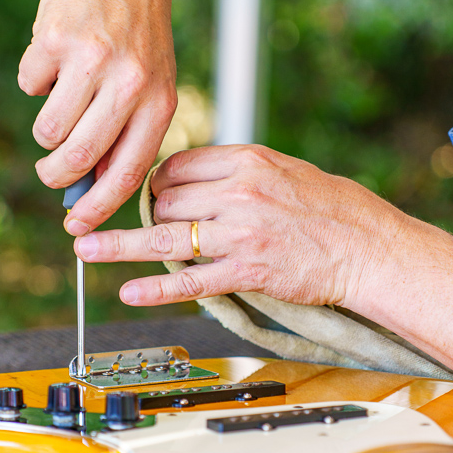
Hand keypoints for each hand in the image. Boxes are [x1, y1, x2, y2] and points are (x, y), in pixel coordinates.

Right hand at [18, 0, 178, 231]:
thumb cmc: (138, 38)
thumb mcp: (152, 87)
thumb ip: (128, 136)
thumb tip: (90, 191)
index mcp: (158, 103)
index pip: (127, 172)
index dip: (99, 207)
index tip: (76, 229)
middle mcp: (128, 84)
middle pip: (79, 158)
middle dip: (56, 176)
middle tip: (49, 174)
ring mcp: (90, 60)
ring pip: (49, 128)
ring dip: (46, 129)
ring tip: (62, 104)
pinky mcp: (55, 38)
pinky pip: (30, 84)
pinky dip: (36, 79)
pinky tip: (57, 57)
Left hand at [73, 144, 401, 307]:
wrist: (366, 245)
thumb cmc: (328, 207)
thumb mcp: (281, 169)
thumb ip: (234, 172)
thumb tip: (188, 179)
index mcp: (245, 159)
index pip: (175, 166)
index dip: (153, 184)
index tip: (147, 197)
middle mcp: (238, 192)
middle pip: (164, 202)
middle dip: (148, 218)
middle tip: (142, 230)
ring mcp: (240, 233)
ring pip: (164, 238)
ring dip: (119, 246)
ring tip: (86, 249)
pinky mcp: (247, 271)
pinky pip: (190, 280)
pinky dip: (155, 289)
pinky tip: (128, 292)